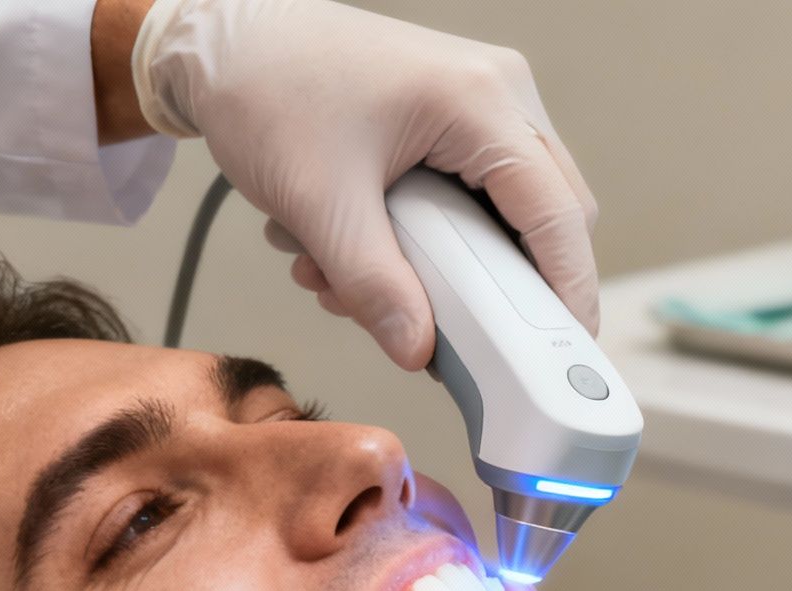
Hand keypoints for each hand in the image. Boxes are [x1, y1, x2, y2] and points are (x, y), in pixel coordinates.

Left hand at [131, 0, 599, 367]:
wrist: (223, 39)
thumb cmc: (264, 85)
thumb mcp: (318, 201)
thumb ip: (373, 283)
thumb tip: (417, 348)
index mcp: (479, 101)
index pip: (556, 212)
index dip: (568, 289)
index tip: (567, 350)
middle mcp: (498, 93)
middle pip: (548, 213)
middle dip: (504, 283)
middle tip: (473, 337)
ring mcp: (481, 101)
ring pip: (508, 209)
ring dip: (452, 264)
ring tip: (363, 282)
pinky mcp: (456, 116)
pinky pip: (474, 193)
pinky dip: (430, 237)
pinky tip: (360, 251)